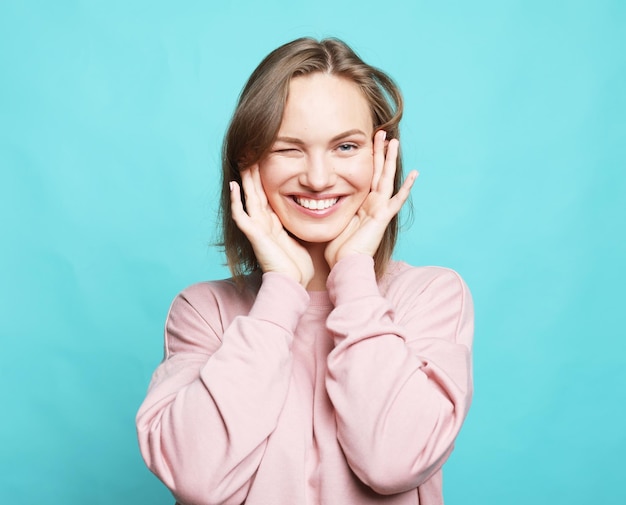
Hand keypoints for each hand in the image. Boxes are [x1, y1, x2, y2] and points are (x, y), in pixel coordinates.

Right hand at [230, 164, 313, 286]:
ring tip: (242, 159)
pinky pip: (241, 214)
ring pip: (247, 197)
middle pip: (256, 190)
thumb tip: (318, 206)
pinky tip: (233, 185)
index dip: (266, 176)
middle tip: (252, 150)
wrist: (293, 283)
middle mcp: (263, 221)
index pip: (268, 193)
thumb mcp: (302, 234)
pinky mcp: (254, 235)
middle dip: (254, 171)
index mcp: (274, 221)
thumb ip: (303, 221)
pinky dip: (236, 200)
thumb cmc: (299, 264)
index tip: (268, 156)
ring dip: (244, 179)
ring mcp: (256, 227)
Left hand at [324, 131, 417, 268]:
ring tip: (395, 142)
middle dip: (380, 152)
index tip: (368, 141)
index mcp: (362, 204)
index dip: (368, 158)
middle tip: (383, 132)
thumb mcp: (333, 219)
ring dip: (391, 160)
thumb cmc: (337, 248)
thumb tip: (315, 193)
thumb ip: (330, 205)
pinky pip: (396, 199)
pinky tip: (414, 174)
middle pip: (378, 172)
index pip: (366, 175)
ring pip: (387, 179)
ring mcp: (380, 210)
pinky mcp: (383, 218)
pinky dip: (406, 187)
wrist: (345, 265)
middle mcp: (373, 205)